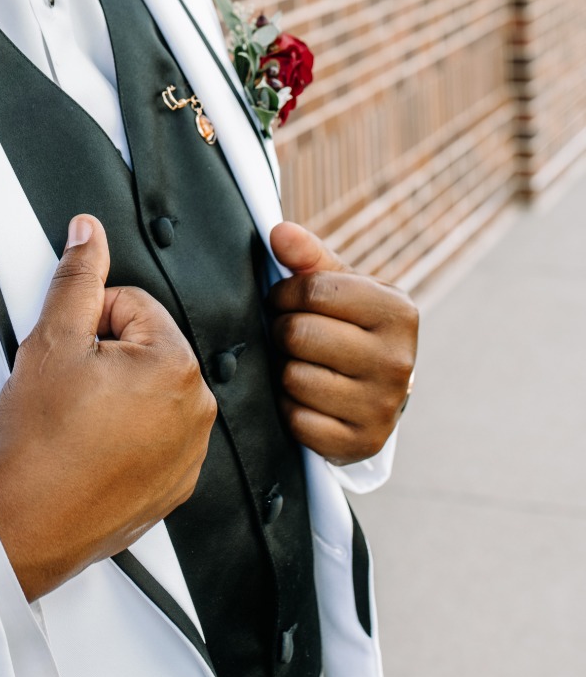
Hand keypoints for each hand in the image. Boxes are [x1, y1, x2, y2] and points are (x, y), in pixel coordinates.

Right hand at [0, 215, 215, 601]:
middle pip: (143, 348)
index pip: (132, 306)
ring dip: (113, 395)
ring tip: (76, 421)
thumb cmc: (39, 443)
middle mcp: (197, 409)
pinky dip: (123, 436)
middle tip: (68, 390)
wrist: (25, 523)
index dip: (88, 324)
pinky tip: (89, 448)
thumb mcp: (51, 341)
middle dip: (103, 358)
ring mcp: (188, 453)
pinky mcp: (173, 486)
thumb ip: (77, 277)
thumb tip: (89, 234)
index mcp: (176, 365)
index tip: (68, 357)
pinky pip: (152, 437)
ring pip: (146, 392)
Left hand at [268, 222, 417, 463]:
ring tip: (301, 364)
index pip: (313, 290)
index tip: (283, 300)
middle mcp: (398, 361)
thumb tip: (279, 232)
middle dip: (282, 332)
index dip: (284, 293)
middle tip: (290, 335)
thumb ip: (308, 256)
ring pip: (293, 378)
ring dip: (284, 371)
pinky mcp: (360, 443)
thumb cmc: (350, 326)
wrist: (376, 392)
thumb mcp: (339, 285)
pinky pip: (296, 419)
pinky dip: (289, 408)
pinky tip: (306, 398)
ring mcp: (382, 406)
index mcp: (397, 312)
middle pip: (298, 334)